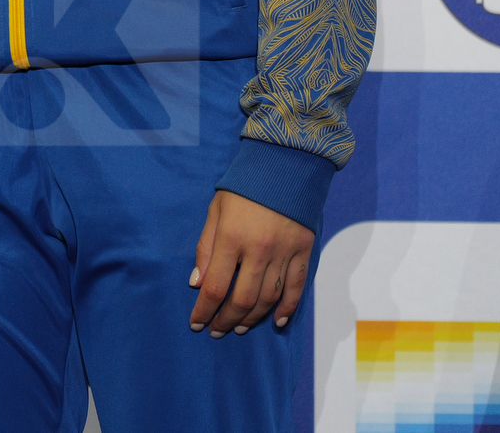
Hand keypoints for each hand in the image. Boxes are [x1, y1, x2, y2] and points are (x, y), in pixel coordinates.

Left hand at [189, 190, 313, 335]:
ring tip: (240, 327)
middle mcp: (259, 250)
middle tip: (217, 331)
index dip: (204, 310)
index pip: (215, 286)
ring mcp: (285, 253)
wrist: (284, 167)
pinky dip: (287, 308)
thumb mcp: (214, 212)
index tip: (196, 324)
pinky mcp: (304, 252)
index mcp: (231, 238)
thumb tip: (197, 283)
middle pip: (242, 299)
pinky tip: (276, 321)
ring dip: (253, 318)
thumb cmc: (242, 189)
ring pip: (269, 298)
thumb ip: (205, 249)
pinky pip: (297, 288)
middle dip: (226, 320)